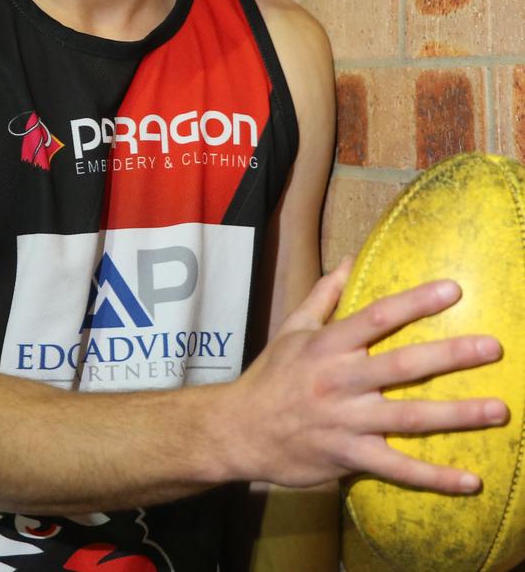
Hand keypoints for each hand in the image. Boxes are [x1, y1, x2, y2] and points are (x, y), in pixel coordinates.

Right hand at [230, 261, 507, 492]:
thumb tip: (350, 258)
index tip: (453, 290)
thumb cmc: (271, 375)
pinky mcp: (348, 457)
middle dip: (451, 356)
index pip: (378, 317)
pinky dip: (434, 476)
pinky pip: (396, 468)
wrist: (238, 430)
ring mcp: (346, 421)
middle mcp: (340, 380)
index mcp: (328, 345)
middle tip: (493, 347)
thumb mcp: (293, 328)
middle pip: (403, 365)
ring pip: (409, 418)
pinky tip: (470, 479)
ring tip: (499, 409)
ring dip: (457, 414)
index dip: (416, 302)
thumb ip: (325, 294)